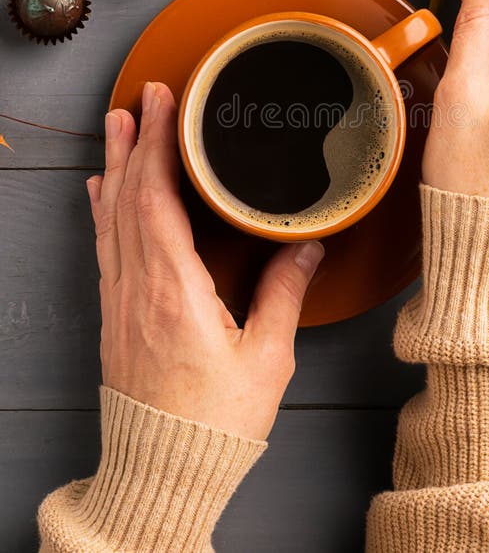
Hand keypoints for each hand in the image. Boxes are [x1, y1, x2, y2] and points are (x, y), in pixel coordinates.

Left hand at [86, 81, 323, 440]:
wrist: (163, 470)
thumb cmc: (213, 422)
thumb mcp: (265, 358)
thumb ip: (283, 294)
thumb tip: (305, 247)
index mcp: (174, 290)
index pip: (157, 198)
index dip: (157, 145)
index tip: (163, 107)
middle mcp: (138, 288)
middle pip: (129, 197)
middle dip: (135, 142)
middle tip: (142, 99)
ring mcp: (121, 301)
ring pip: (111, 218)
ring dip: (115, 168)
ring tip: (117, 128)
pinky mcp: (117, 316)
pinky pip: (106, 247)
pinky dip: (104, 210)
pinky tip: (102, 194)